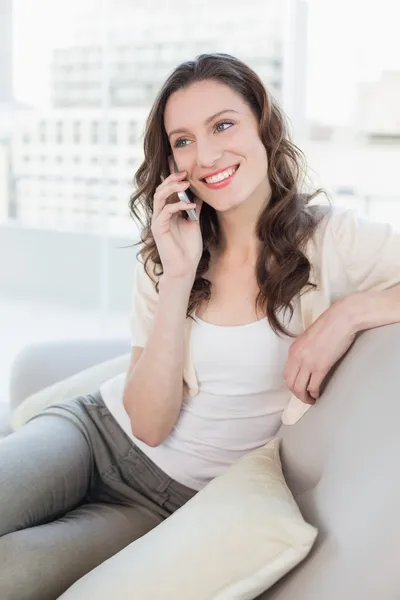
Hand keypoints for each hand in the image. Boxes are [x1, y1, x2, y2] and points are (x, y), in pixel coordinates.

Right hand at [151, 157, 202, 280]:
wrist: (185, 267)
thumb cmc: (189, 248)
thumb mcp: (195, 222)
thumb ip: (194, 207)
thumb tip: (200, 191)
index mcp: (168, 211)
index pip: (167, 189)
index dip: (173, 176)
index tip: (184, 167)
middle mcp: (161, 214)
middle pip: (161, 189)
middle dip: (172, 178)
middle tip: (185, 172)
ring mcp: (158, 221)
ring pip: (159, 196)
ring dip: (172, 187)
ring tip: (185, 183)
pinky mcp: (158, 228)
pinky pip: (165, 211)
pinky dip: (178, 205)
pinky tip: (190, 205)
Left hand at [283, 298, 356, 403]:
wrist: (341, 319)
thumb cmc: (328, 326)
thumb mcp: (308, 338)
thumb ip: (304, 350)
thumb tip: (306, 363)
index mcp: (293, 350)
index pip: (286, 373)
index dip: (292, 384)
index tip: (299, 388)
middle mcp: (297, 357)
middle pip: (290, 383)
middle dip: (297, 394)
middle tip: (305, 397)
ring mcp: (308, 363)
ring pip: (299, 388)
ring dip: (305, 397)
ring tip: (311, 400)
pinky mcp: (321, 366)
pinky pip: (313, 386)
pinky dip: (315, 394)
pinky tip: (319, 394)